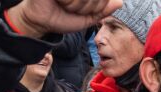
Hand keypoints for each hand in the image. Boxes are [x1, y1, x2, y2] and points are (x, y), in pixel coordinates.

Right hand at [6, 0, 120, 38]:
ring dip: (78, 5)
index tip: (85, 10)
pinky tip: (59, 1)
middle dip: (88, 6)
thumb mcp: (87, 17)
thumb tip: (120, 2)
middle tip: (73, 9)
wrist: (40, 21)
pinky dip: (69, 2)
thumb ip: (103, 10)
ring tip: (65, 5)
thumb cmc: (62, 17)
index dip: (98, 5)